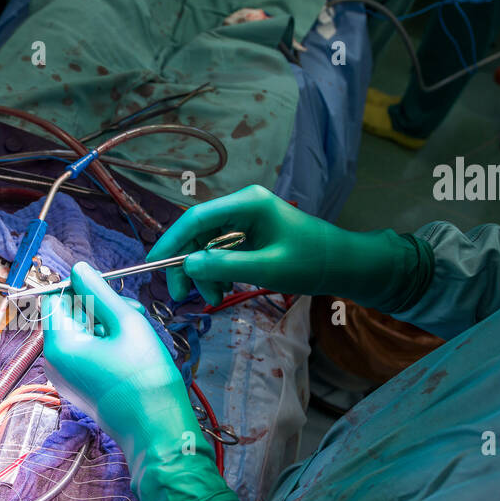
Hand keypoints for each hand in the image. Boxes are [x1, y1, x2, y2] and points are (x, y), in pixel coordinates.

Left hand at [42, 262, 240, 500]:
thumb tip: (78, 268)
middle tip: (133, 312)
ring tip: (136, 332)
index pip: (55, 299)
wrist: (156, 428)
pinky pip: (85, 352)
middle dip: (98, 307)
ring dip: (107, 325)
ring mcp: (64, 376)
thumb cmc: (144, 378)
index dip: (81, 290)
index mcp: (58, 344)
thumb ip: (99, 292)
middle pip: (67, 315)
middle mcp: (53, 361)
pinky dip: (105, 344)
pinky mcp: (78, 385)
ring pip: (80, 332)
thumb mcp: (126, 323)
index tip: (110, 295)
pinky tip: (130, 349)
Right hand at [147, 185, 422, 310]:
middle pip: (197, 232)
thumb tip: (188, 264)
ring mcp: (246, 218)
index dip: (171, 242)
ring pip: (207, 243)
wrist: (345, 264)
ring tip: (215, 296)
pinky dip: (217, 270)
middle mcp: (242, 205)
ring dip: (204, 271)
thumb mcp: (267, 268)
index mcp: (247, 204)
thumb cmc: (312, 263)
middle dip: (187, 264)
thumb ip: (225, 265)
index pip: (195, 219)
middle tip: (181, 296)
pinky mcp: (250, 232)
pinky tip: (224, 287)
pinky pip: (221, 249)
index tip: (154, 266)